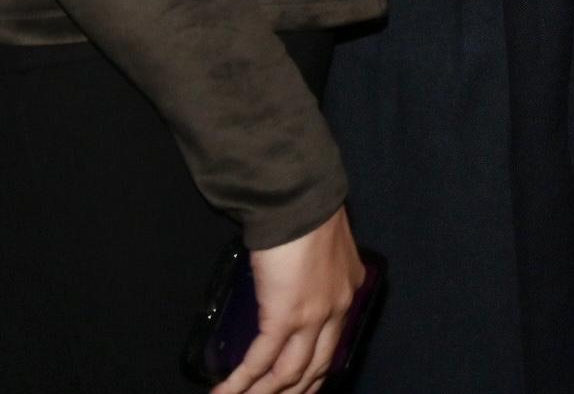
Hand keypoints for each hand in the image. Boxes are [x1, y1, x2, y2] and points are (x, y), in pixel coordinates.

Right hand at [212, 206, 365, 393]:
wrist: (298, 199)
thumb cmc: (306, 212)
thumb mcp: (324, 246)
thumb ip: (316, 270)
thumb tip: (296, 280)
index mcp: (348, 291)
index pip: (334, 344)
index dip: (315, 371)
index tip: (302, 385)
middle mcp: (338, 309)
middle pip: (316, 368)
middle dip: (294, 392)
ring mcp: (313, 317)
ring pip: (289, 374)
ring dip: (262, 393)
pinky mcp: (285, 317)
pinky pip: (261, 361)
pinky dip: (241, 382)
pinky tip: (224, 393)